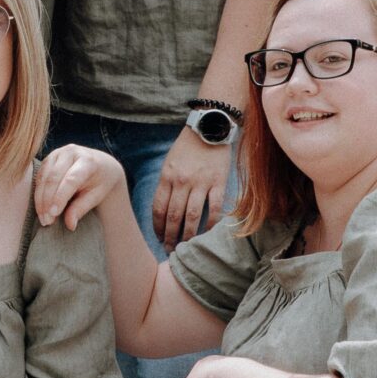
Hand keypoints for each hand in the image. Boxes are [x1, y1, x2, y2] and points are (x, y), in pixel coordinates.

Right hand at [33, 143, 125, 230]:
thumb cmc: (99, 182)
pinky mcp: (49, 158)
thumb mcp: (96, 196)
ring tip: (43, 218)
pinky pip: (39, 176)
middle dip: (47, 201)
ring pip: (43, 177)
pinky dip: (38, 193)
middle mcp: (71, 153)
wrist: (100, 164)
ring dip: (40, 199)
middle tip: (46, 221)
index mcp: (88, 161)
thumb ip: (82, 208)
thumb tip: (70, 225)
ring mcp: (58, 153)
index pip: (71, 180)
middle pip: (53, 178)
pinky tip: (40, 207)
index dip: (60, 197)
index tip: (53, 214)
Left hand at [152, 131, 231, 248]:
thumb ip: (167, 184)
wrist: (210, 127)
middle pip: (174, 216)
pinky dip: (210, 224)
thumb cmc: (188, 146)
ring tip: (185, 246)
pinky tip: (207, 234)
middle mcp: (182, 181)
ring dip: (188, 235)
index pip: (158, 208)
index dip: (157, 227)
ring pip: (192, 216)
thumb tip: (164, 210)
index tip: (158, 238)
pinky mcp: (219, 182)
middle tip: (170, 249)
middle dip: (170, 236)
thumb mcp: (169, 162)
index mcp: (167, 176)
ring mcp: (201, 182)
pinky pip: (214, 208)